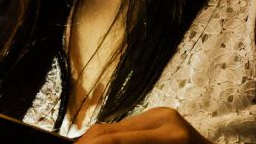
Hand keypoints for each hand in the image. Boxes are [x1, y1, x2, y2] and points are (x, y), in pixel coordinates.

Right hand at [76, 107, 211, 143]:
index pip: (113, 140)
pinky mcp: (161, 115)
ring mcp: (163, 113)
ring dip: (94, 141)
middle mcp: (166, 118)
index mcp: (169, 138)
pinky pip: (126, 126)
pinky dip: (110, 139)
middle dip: (86, 143)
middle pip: (108, 129)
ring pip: (113, 126)